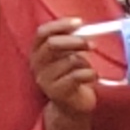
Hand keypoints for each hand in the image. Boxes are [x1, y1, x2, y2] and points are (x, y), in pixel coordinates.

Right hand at [28, 12, 104, 129]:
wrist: (72, 108)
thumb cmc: (72, 78)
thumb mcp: (68, 56)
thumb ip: (70, 42)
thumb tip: (83, 25)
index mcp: (37, 52)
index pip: (42, 32)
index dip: (60, 25)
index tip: (79, 22)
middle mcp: (37, 65)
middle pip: (53, 44)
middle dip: (75, 41)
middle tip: (92, 44)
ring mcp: (45, 79)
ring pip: (69, 60)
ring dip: (85, 62)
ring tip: (88, 69)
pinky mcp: (57, 92)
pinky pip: (78, 75)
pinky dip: (90, 73)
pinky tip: (92, 78)